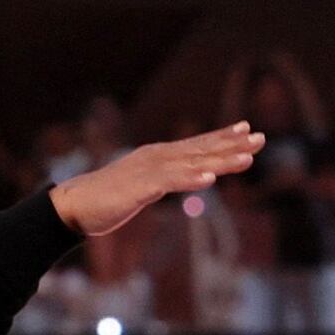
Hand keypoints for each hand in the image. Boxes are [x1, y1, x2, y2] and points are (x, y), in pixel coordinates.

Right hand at [48, 121, 262, 237]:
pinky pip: (169, 182)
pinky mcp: (139, 187)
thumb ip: (162, 182)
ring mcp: (148, 170)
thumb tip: (179, 181)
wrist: (74, 205)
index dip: (223, 137)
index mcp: (158, 157)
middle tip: (260, 138)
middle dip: (232, 144)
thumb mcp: (142, 187)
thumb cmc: (108, 198)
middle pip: (200, 149)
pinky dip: (190, 178)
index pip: (196, 145)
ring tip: (247, 158)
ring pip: (192, 163)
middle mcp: (157, 157)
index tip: (247, 129)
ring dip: (220, 160)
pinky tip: (209, 178)